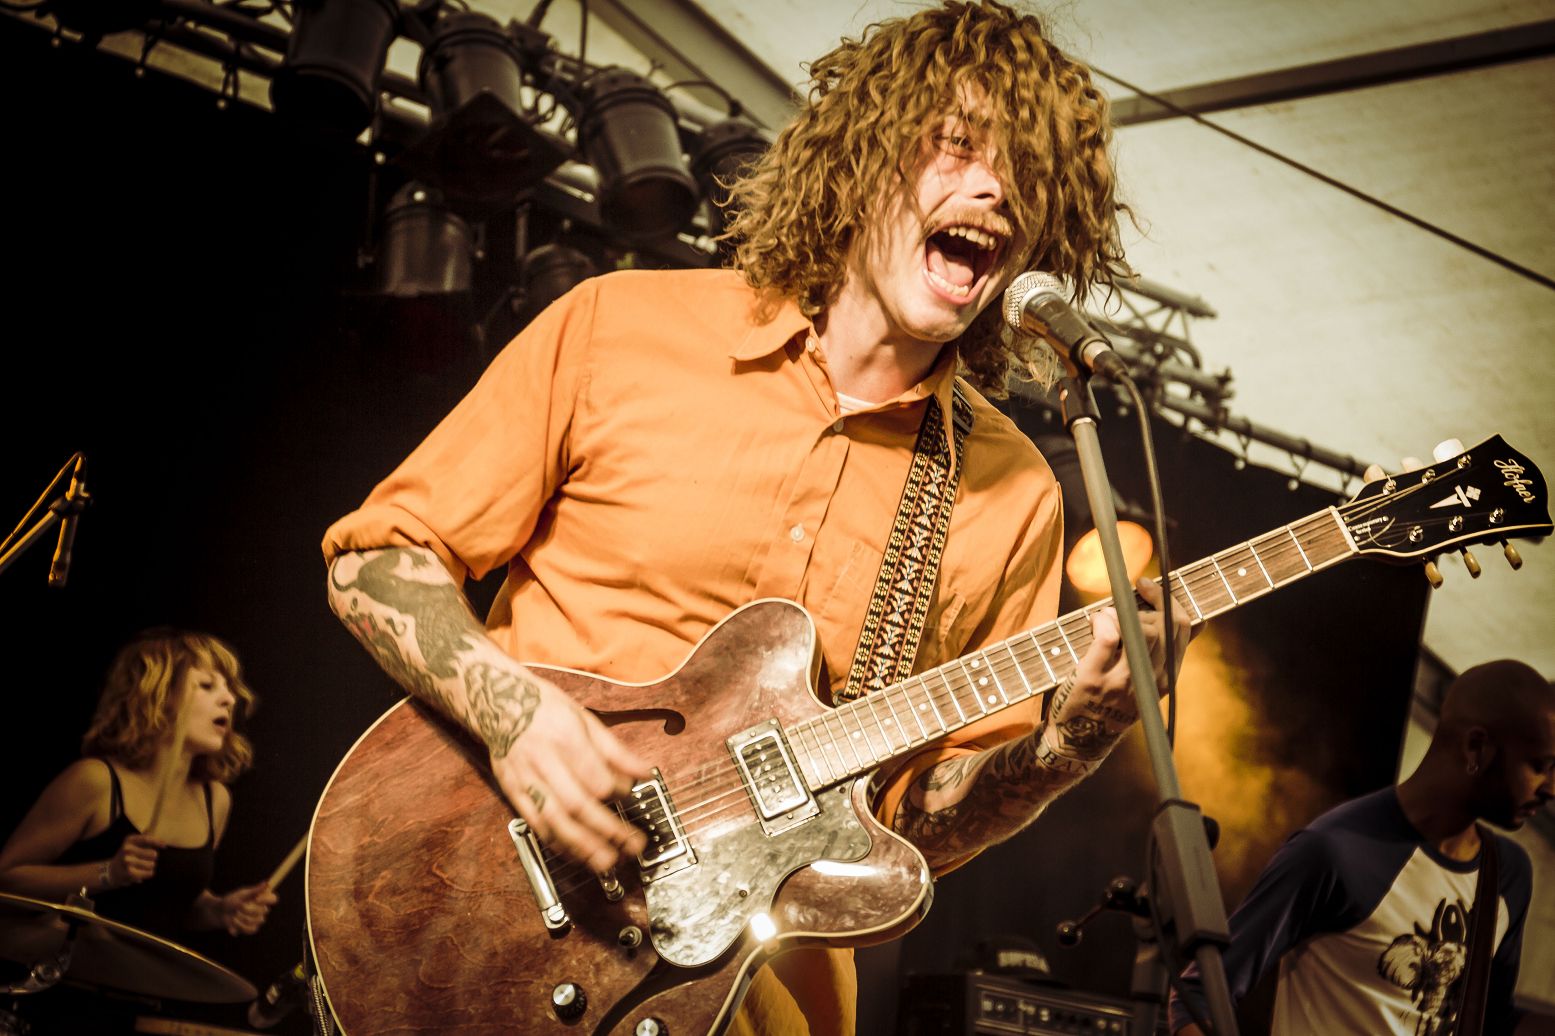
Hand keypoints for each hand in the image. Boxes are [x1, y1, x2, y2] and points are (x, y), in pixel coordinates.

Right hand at [108, 833, 162, 886]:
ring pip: (152, 864)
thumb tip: (163, 843)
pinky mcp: (129, 872)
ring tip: (141, 867)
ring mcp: (127, 861)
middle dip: (152, 858)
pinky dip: (148, 873)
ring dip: (150, 866)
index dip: (158, 842)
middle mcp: (127, 849)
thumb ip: (147, 840)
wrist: (111, 871)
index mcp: (129, 840)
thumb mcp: (133, 844)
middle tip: (144, 860)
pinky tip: (141, 873)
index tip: (164, 846)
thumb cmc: (127, 856)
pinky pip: (149, 873)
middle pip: (153, 854)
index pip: (147, 839)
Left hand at [217, 882, 275, 935]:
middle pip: (264, 911)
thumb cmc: (230, 901)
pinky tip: (233, 922)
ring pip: (257, 921)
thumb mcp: (241, 895)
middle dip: (249, 909)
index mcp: (261, 898)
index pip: (273, 899)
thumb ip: (255, 891)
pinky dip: (240, 926)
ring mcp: (257, 920)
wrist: (218, 913)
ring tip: (233, 916)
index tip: (256, 899)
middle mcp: (261, 909)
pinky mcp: (251, 928)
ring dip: (243, 918)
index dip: (266, 899)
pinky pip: (251, 930)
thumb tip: (267, 883)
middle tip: (238, 908)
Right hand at [492, 677, 651, 873]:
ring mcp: (525, 780)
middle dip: (607, 830)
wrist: (496, 702)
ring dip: (583, 846)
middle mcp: (544, 761)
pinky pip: (536, 824)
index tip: (631, 795)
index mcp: (566, 738)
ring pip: (555, 821)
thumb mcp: (584, 717)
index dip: (618, 793)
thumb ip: (615, 749)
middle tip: (632, 846)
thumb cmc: (545, 707)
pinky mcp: (513, 792)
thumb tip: (644, 772)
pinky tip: (575, 854)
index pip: (596, 777)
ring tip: (606, 862)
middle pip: (577, 805)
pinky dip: (556, 843)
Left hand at [1043, 577, 1193, 762]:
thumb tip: (1202, 621)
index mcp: (1165, 678)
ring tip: (1108, 614)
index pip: (1182, 627)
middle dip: (1144, 601)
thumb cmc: (1112, 701)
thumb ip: (1168, 653)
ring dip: (1122, 611)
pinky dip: (1102, 620)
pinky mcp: (1093, 679)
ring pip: (1140, 630)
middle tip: (1125, 598)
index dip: (1167, 598)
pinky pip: (1108, 637)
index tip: (1148, 585)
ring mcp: (1121, 681)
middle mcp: (1149, 681)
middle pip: (1163, 625)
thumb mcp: (1148, 682)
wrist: (1077, 740)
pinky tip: (1095, 620)